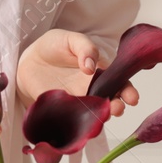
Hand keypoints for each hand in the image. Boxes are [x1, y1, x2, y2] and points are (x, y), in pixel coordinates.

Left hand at [16, 28, 138, 118]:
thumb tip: (91, 67)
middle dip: (117, 107)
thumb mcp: (71, 39)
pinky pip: (72, 119)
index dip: (128, 91)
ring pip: (93, 114)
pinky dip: (77, 123)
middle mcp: (92, 90)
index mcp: (100, 72)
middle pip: (110, 103)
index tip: (132, 98)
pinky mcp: (61, 110)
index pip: (119, 83)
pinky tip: (80, 122)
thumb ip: (85, 48)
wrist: (28, 59)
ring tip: (103, 115)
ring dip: (99, 117)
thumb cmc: (54, 46)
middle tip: (117, 108)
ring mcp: (78, 102)